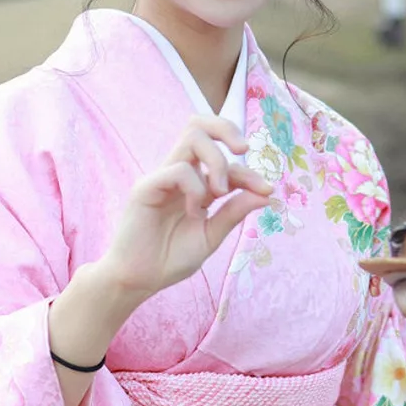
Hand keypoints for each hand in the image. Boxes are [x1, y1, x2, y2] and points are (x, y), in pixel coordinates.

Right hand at [95, 115, 274, 301]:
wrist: (139, 280)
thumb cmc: (170, 259)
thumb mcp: (211, 236)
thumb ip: (233, 213)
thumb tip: (266, 194)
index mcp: (195, 185)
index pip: (226, 161)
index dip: (250, 172)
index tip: (266, 190)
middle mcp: (179, 174)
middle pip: (200, 124)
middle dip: (228, 129)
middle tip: (243, 151)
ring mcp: (162, 177)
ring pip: (192, 137)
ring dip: (216, 160)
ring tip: (218, 192)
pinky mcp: (146, 187)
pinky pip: (178, 169)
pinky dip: (195, 187)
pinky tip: (193, 211)